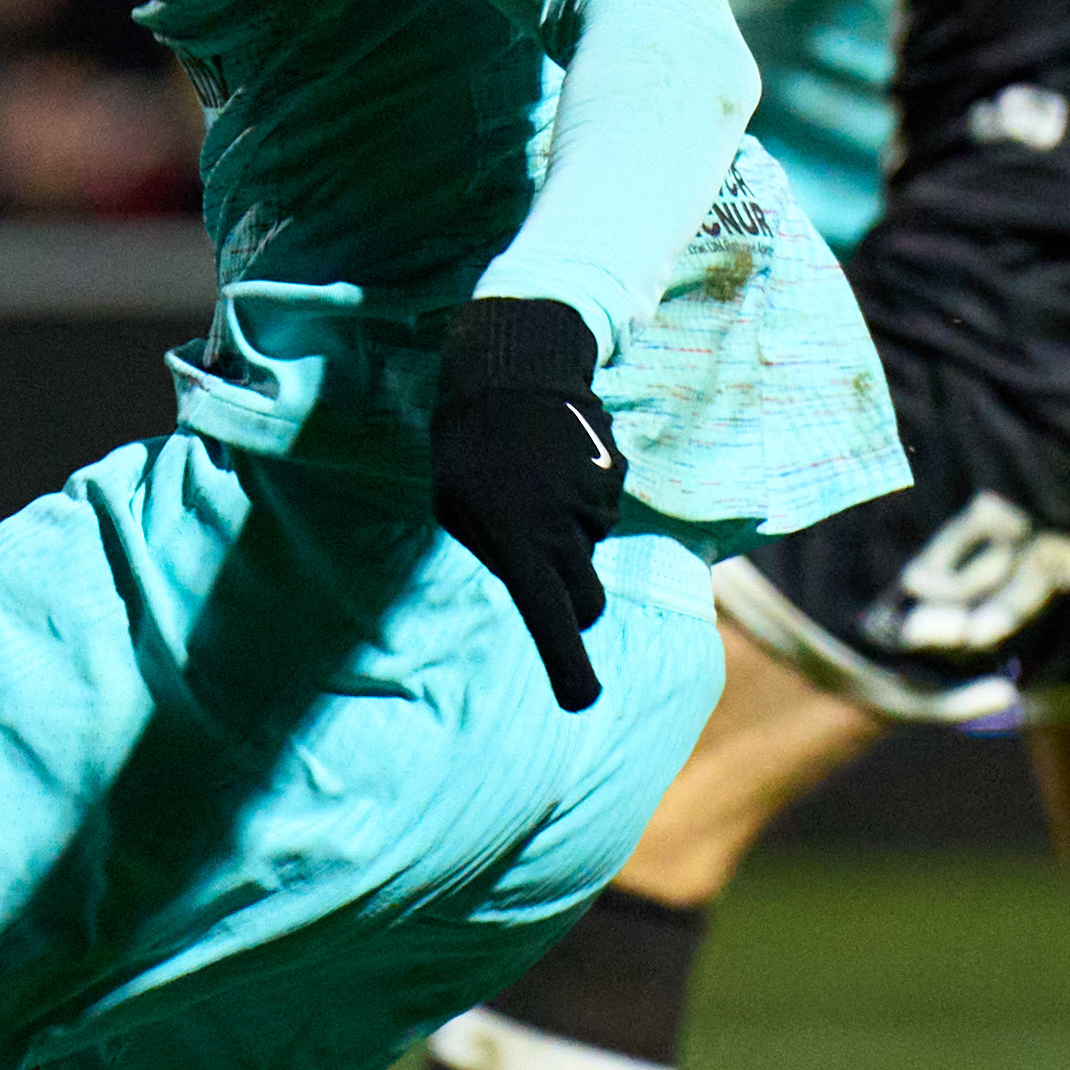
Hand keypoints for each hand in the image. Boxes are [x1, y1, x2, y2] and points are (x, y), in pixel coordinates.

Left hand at [424, 296, 626, 710]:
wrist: (510, 367)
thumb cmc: (468, 447)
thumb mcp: (457, 508)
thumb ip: (496, 553)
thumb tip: (539, 588)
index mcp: (513, 544)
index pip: (548, 619)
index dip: (567, 665)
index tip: (583, 702)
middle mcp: (558, 530)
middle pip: (587, 601)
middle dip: (574, 598)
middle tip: (541, 557)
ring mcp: (591, 503)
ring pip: (594, 548)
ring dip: (571, 530)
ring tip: (534, 480)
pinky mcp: (612, 477)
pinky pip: (604, 508)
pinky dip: (585, 495)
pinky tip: (557, 459)